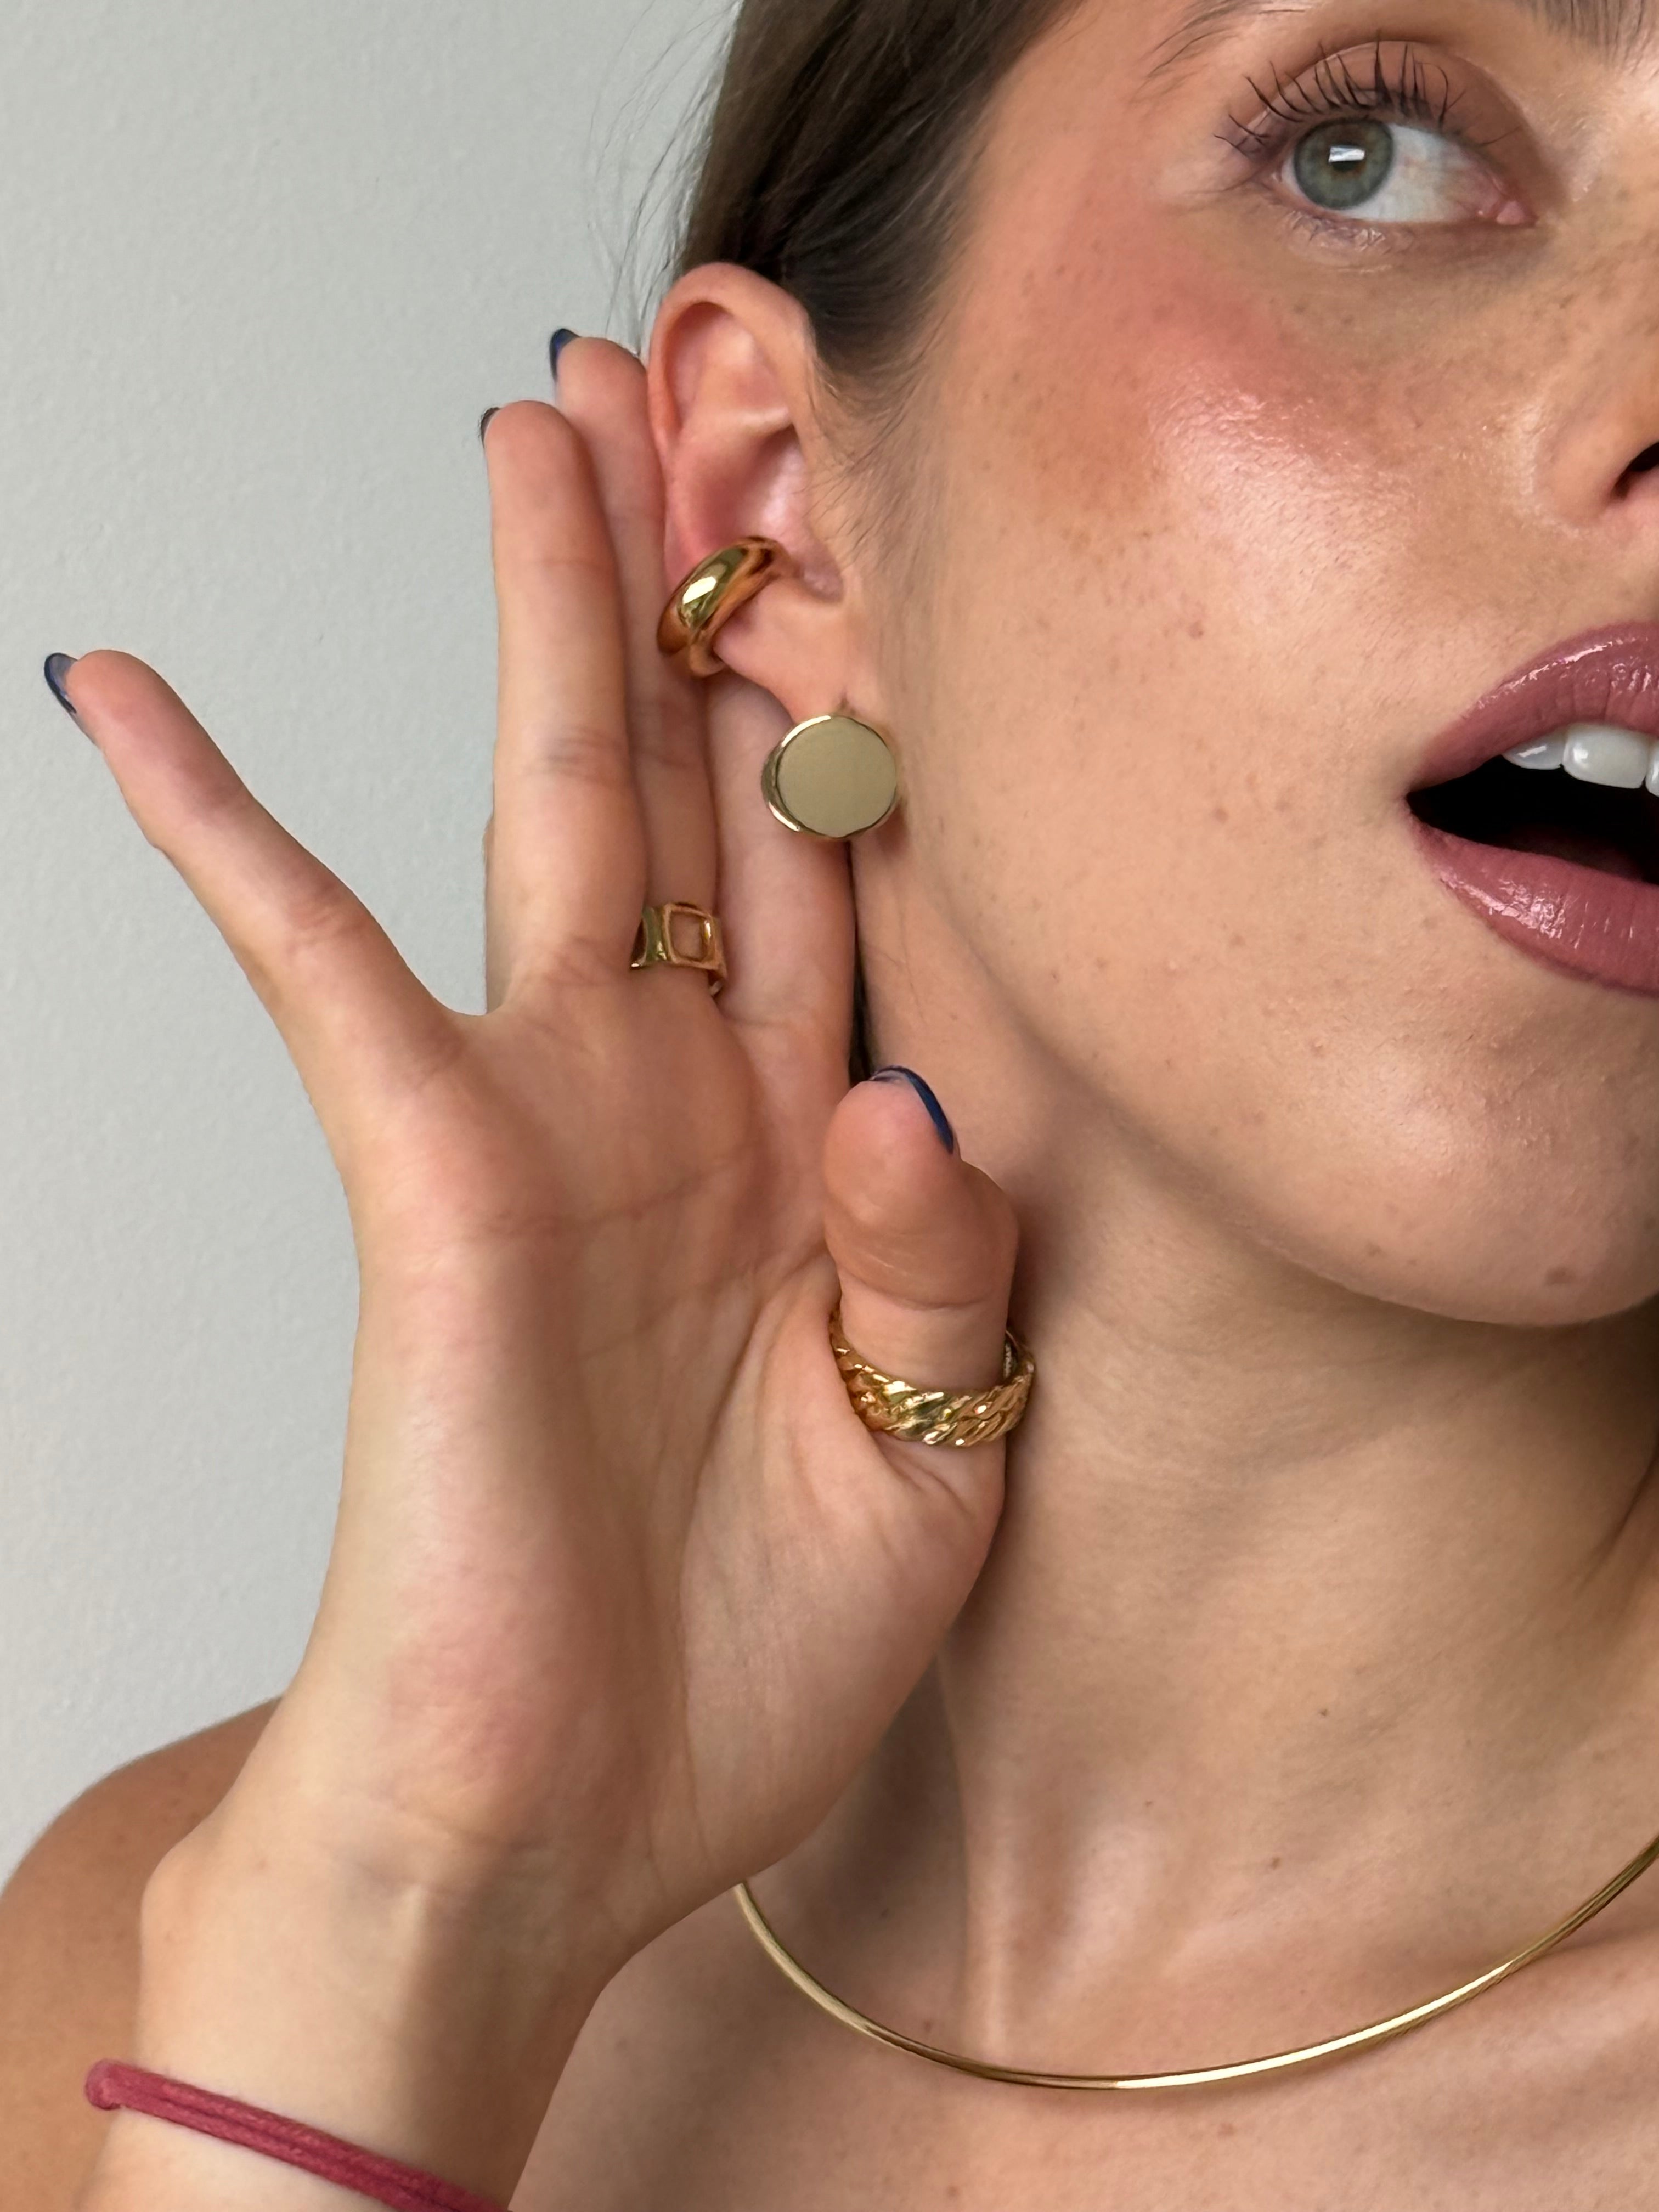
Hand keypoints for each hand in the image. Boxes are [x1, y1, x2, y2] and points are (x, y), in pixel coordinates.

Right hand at [57, 342, 1019, 1975]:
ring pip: (548, 805)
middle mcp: (690, 1096)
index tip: (889, 555)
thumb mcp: (937, 1454)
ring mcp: (555, 1117)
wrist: (568, 1815)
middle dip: (712, 592)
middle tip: (706, 405)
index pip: (854, 877)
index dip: (876, 714)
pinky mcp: (430, 1173)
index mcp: (819, 1147)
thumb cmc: (742, 1655)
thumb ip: (946, 1265)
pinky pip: (311, 962)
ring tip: (538, 428)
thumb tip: (893, 1102)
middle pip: (707, 781)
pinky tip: (132, 702)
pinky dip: (224, 834)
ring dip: (543, 615)